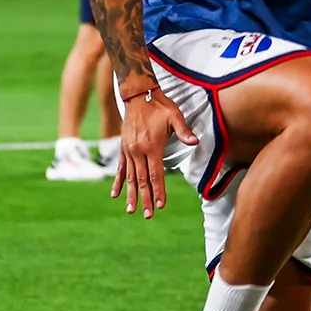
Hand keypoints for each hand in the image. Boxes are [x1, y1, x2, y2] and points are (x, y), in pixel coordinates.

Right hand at [114, 83, 197, 219]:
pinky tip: (115, 195)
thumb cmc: (160, 105)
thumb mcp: (174, 115)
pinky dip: (118, 182)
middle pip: (142, 180)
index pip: (155, 174)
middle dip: (146, 199)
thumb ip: (184, 130)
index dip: (158, 190)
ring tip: (131, 211)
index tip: (160, 205)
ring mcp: (128, 150)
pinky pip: (120, 169)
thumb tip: (195, 141)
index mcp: (151, 146)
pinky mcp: (123, 148)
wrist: (138, 95)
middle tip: (148, 215)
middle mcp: (138, 150)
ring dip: (131, 195)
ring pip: (130, 178)